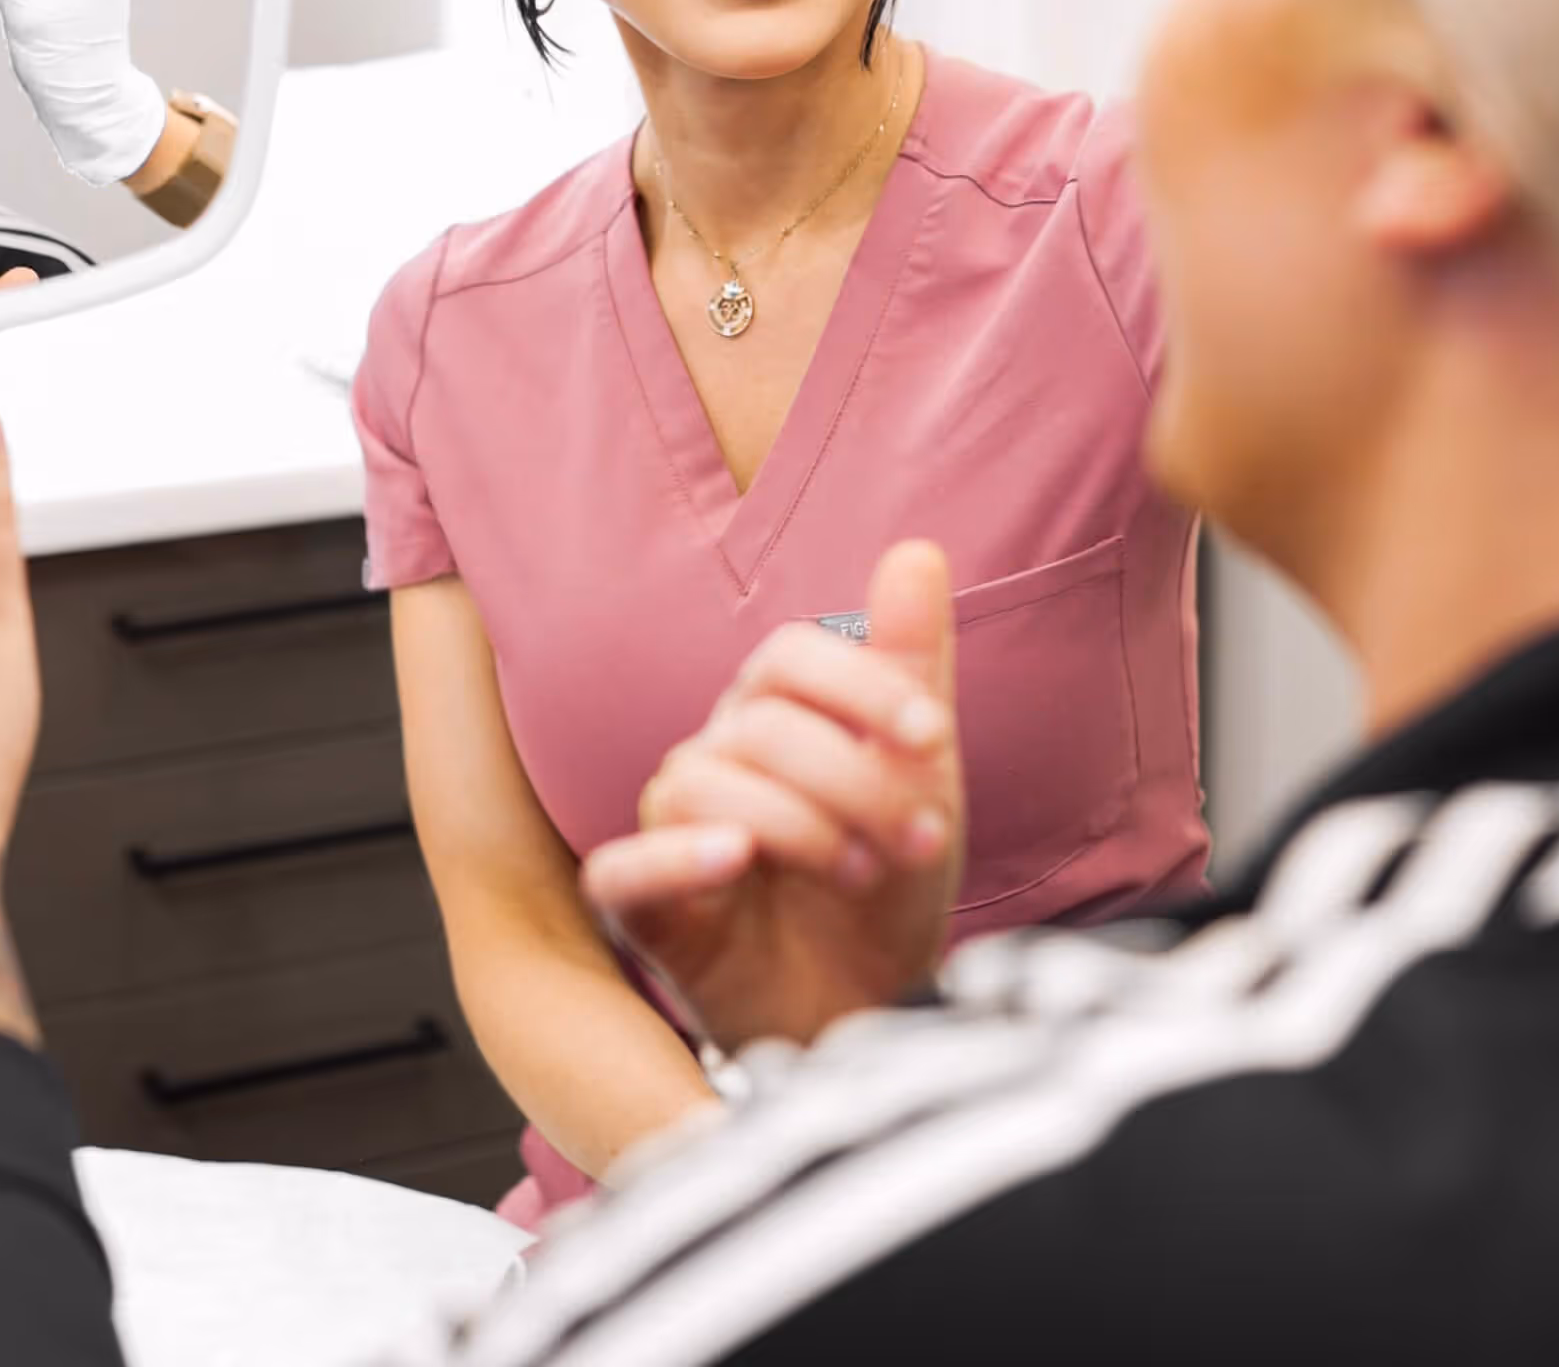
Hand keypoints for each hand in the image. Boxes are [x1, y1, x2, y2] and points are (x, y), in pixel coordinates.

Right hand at [582, 541, 962, 1054]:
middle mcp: (710, 755)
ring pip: (702, 783)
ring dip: (799, 823)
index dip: (861, 685)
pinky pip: (624, 866)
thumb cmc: (882, 882)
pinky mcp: (641, 907)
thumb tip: (917, 548)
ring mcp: (669, 828)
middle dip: (856, 777)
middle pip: (761, 724)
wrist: (866, 1012)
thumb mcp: (916, 778)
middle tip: (923, 837)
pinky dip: (675, 856)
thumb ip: (912, 667)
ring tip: (861, 872)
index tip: (934, 736)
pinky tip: (736, 857)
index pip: (790, 655)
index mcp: (770, 713)